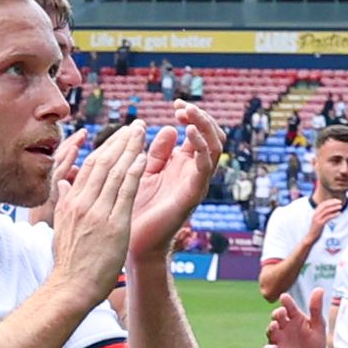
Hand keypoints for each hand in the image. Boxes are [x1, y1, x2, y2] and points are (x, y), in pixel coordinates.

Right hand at [46, 119, 151, 284]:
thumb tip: (63, 183)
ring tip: (143, 133)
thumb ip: (63, 202)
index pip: (90, 166)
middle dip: (121, 140)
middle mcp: (83, 202)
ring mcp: (97, 212)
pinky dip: (133, 173)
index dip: (107, 147)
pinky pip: (124, 192)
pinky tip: (143, 158)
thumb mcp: (61, 227)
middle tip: (136, 125)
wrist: (71, 287)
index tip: (120, 135)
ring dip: (130, 149)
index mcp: (71, 201)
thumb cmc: (68, 263)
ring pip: (114, 172)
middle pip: (103, 162)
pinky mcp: (113, 224)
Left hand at [122, 101, 221, 263]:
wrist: (133, 243)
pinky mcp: (192, 194)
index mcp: (182, 164)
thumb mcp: (144, 171)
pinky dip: (200, 146)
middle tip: (182, 105)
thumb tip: (170, 128)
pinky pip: (204, 166)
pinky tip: (188, 132)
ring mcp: (196, 183)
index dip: (192, 115)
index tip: (176, 104)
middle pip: (213, 136)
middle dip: (201, 116)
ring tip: (188, 113)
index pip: (199, 133)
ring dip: (203, 126)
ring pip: (214, 147)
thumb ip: (156, 152)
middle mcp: (193, 172)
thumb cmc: (135, 208)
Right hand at [267, 295, 330, 347]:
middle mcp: (283, 326)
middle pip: (277, 317)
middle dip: (277, 314)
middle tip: (281, 312)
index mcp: (294, 318)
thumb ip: (316, 309)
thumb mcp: (318, 326)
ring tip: (274, 326)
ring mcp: (277, 339)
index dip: (287, 302)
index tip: (285, 297)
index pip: (289, 307)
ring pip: (271, 331)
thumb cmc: (313, 343)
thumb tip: (319, 288)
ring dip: (271, 328)